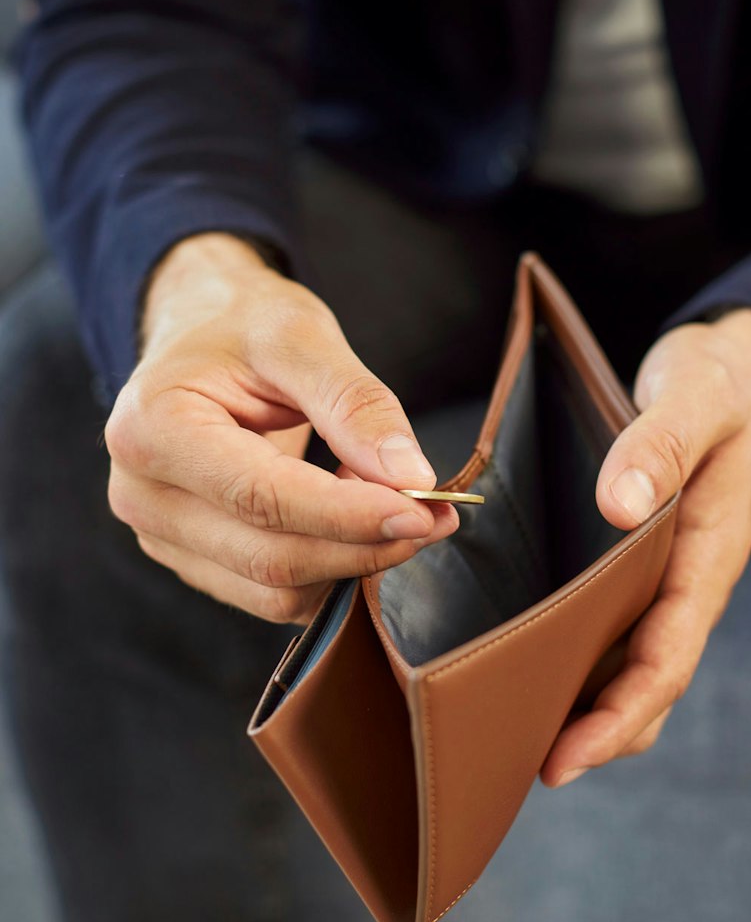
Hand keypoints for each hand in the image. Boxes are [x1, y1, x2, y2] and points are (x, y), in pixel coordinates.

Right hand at [105, 233, 457, 623]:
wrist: (202, 333)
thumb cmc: (244, 326)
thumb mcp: (302, 336)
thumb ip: (357, 405)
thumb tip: (412, 478)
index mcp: (153, 430)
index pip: (263, 497)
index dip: (349, 515)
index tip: (422, 510)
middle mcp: (144, 495)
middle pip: (271, 557)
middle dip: (365, 545)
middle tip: (435, 514)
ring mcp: (165, 536)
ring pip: (276, 591)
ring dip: (354, 564)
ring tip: (400, 507)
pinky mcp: (196, 559)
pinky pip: (273, 595)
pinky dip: (331, 570)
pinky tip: (358, 522)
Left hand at [541, 309, 750, 785]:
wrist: (745, 378)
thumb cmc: (721, 387)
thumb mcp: (696, 399)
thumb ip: (662, 446)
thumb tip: (619, 508)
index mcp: (709, 554)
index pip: (671, 656)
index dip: (622, 714)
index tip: (568, 755)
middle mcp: (690, 579)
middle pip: (650, 680)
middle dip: (598, 731)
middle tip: (526, 764)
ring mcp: (668, 576)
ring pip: (633, 662)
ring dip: (589, 705)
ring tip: (521, 734)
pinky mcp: (645, 563)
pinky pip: (618, 626)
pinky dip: (583, 658)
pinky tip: (534, 664)